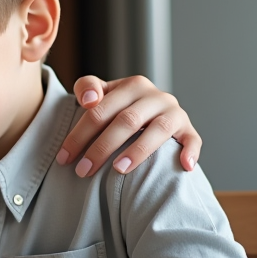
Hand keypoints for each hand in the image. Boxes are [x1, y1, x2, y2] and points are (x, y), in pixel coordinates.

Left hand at [58, 75, 201, 176]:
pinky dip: (189, 151)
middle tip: (82, 171)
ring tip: (118, 169)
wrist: (150, 111)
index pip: (100, 110)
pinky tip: (183, 166)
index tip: (63, 158)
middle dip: (101, 148)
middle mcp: (156, 96)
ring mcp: (174, 112)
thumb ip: (87, 88)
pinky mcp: (188, 129)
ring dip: (138, 150)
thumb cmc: (119, 107)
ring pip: (158, 130)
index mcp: (132, 86)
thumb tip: (88, 100)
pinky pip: (192, 140)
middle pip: (126, 121)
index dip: (79, 134)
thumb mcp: (102, 94)